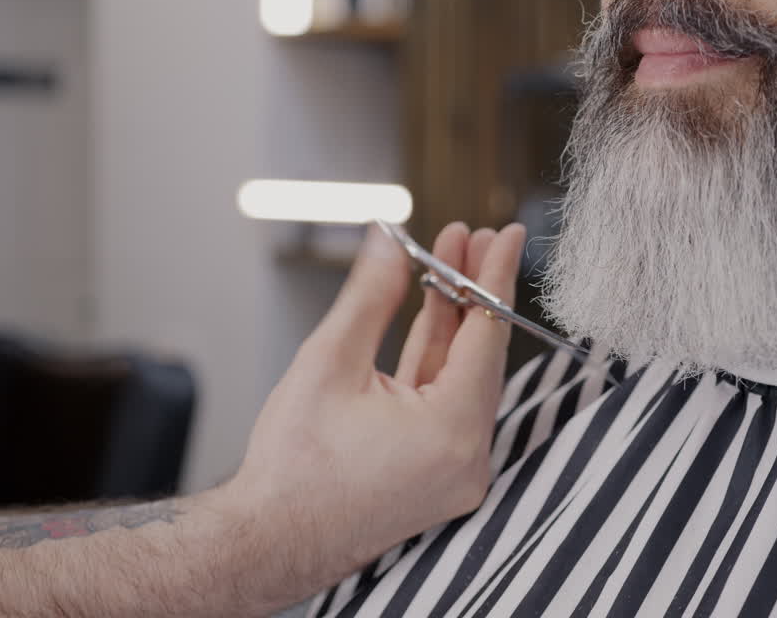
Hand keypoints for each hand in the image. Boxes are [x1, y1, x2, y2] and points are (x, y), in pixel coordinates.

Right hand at [223, 222, 526, 600]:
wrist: (266, 540)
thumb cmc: (292, 466)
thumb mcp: (329, 362)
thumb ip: (371, 296)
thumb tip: (389, 242)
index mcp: (452, 432)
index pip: (487, 335)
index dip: (496, 277)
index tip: (509, 235)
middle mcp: (467, 457)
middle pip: (481, 354)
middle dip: (473, 291)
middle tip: (474, 238)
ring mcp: (456, 471)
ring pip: (463, 377)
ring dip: (454, 322)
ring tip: (447, 265)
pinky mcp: (438, 475)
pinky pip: (447, 404)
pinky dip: (438, 361)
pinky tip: (432, 314)